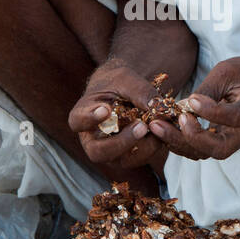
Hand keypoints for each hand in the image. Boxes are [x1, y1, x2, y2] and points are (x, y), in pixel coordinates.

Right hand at [69, 61, 165, 175]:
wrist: (127, 93)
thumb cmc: (118, 83)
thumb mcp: (126, 79)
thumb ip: (139, 91)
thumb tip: (157, 107)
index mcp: (83, 115)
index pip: (78, 121)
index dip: (89, 119)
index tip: (105, 109)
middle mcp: (92, 139)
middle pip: (98, 152)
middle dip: (121, 142)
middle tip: (141, 126)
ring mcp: (111, 151)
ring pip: (122, 160)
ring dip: (142, 146)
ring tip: (156, 126)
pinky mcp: (129, 156)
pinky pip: (140, 158)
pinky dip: (153, 146)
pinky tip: (161, 131)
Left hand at [149, 55, 239, 160]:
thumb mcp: (227, 72)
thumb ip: (208, 90)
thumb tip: (183, 106)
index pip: (234, 118)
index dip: (211, 112)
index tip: (190, 102)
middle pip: (217, 148)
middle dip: (186, 138)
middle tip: (160, 124)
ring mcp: (235, 141)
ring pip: (206, 153)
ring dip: (178, 143)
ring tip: (156, 126)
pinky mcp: (224, 141)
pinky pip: (201, 150)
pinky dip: (182, 142)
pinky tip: (165, 129)